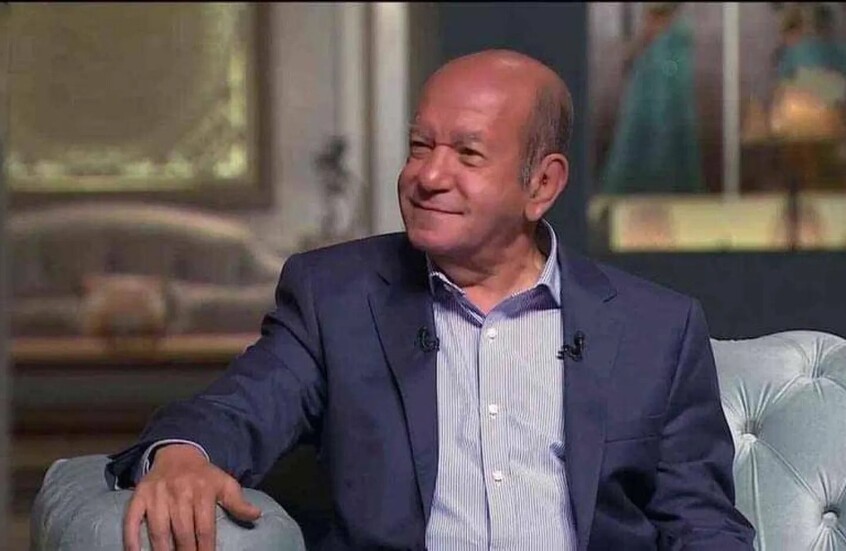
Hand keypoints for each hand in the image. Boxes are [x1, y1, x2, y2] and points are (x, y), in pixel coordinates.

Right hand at [123, 444, 260, 550]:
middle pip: (183, 532)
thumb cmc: (203, 476)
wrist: (177, 453)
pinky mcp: (139, 496)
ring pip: (159, 530)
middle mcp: (179, 493)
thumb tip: (256, 515)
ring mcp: (157, 496)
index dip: (206, 548)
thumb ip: (238, 501)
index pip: (205, 528)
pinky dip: (131, 538)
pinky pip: (131, 519)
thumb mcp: (225, 483)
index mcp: (202, 492)